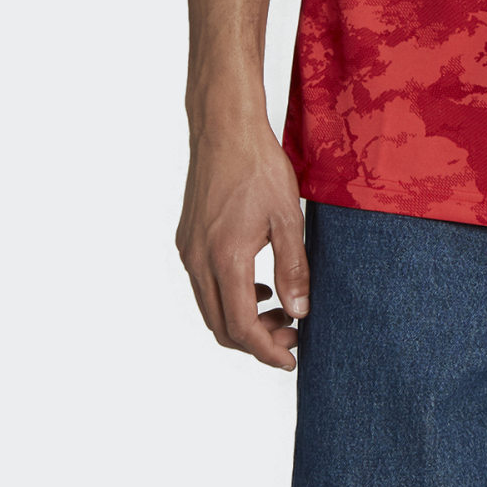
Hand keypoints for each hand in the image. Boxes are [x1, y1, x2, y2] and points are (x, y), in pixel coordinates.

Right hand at [175, 113, 309, 369]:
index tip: (291, 358)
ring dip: (242, 321)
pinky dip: (229, 298)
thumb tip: (299, 311)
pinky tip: (258, 286)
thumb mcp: (288, 217)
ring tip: (280, 311)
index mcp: (225, 258)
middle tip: (291, 335)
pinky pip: (204, 286)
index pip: (241, 327)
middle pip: (220, 326)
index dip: (266, 351)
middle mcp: (198, 260)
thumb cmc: (258, 165)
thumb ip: (293, 268)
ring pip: (210, 308)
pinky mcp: (187, 239)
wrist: (225, 128)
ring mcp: (188, 250)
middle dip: (256, 341)